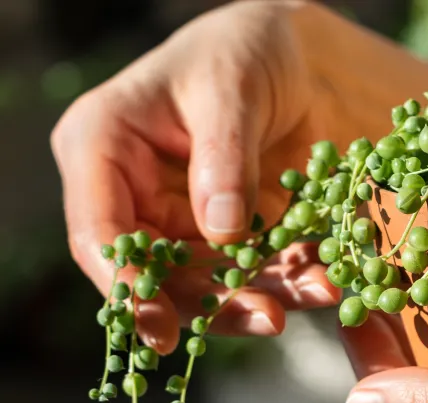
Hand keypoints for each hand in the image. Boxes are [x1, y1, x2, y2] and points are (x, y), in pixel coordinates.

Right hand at [51, 0, 343, 352]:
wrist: (289, 52)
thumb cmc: (241, 50)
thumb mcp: (230, 91)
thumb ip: (224, 158)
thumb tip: (222, 231)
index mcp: (103, 149)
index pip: (100, 233)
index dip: (128, 286)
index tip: (164, 326)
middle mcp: (136, 192)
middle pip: (160, 271)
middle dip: (214, 302)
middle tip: (269, 318)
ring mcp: (185, 216)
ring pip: (214, 278)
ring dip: (263, 294)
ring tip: (316, 293)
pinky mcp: (231, 228)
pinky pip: (257, 265)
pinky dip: (292, 276)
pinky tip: (326, 277)